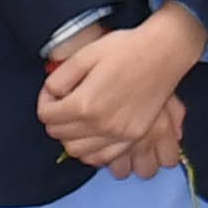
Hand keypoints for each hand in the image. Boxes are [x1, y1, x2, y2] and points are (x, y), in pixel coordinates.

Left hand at [39, 11, 201, 177]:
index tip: (52, 91)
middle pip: (59, 135)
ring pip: (78, 152)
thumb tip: (51, 94)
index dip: (44, 101)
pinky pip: (103, 157)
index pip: (46, 116)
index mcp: (84, 103)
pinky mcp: (133, 136)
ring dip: (70, 137)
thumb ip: (59, 79)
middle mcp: (101, 125)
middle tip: (62, 102)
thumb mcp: (83, 55)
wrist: (163, 53)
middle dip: (54, 119)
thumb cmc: (124, 49)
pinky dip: (91, 150)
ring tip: (76, 119)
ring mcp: (119, 134)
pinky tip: (92, 134)